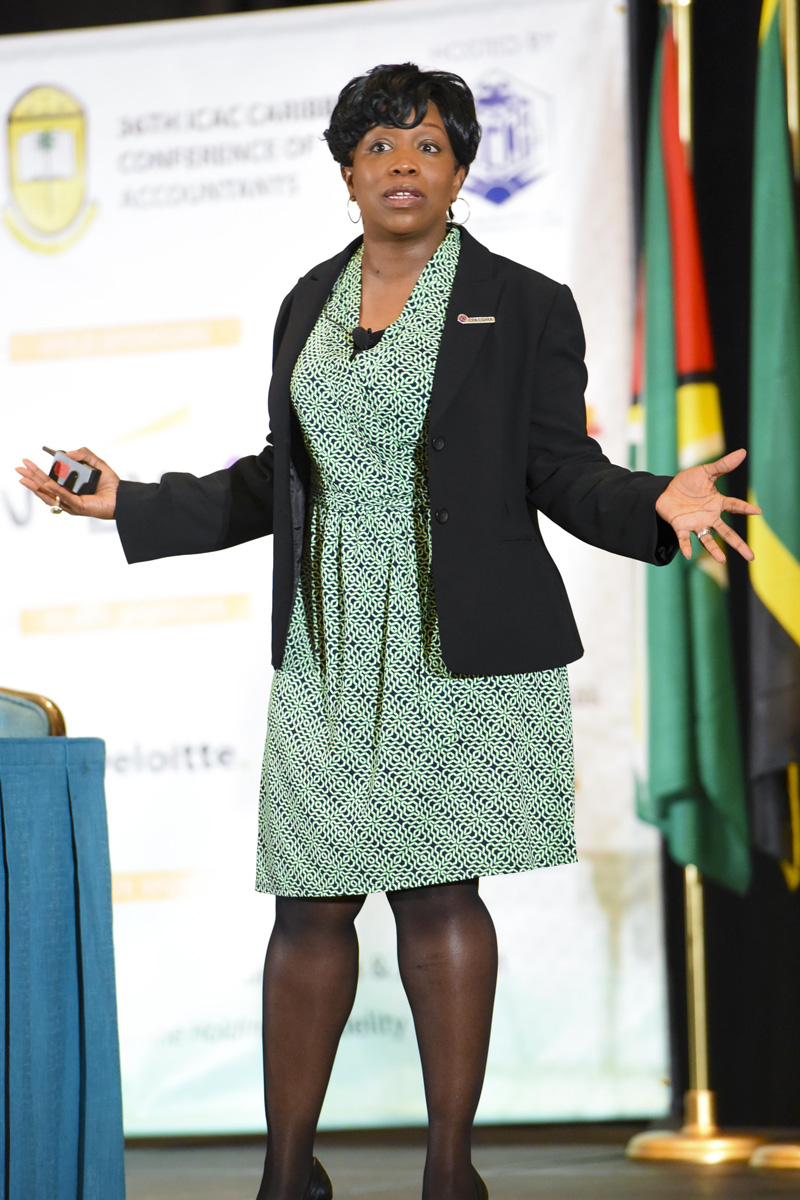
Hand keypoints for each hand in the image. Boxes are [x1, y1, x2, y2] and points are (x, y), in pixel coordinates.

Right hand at [16, 447, 119, 519]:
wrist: (122, 497)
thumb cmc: (110, 485)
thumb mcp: (97, 463)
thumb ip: (84, 454)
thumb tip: (69, 453)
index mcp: (68, 488)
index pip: (48, 480)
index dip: (37, 472)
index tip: (27, 463)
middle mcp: (67, 496)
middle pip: (44, 487)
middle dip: (31, 477)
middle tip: (19, 468)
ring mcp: (71, 503)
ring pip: (49, 495)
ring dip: (36, 486)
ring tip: (24, 477)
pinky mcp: (79, 507)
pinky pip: (65, 498)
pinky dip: (56, 491)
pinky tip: (47, 484)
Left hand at [655, 447, 760, 562]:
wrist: (665, 491)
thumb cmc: (687, 483)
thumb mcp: (705, 472)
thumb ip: (722, 466)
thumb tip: (742, 452)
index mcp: (716, 504)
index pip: (734, 506)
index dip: (745, 508)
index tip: (758, 511)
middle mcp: (709, 517)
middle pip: (726, 532)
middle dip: (738, 544)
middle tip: (751, 557)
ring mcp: (695, 523)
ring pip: (707, 539)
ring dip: (714, 550)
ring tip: (722, 560)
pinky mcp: (680, 527)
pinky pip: (684, 538)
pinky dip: (686, 546)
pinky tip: (688, 555)